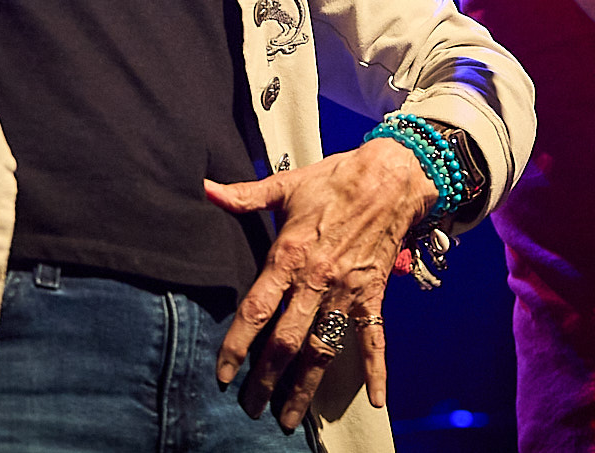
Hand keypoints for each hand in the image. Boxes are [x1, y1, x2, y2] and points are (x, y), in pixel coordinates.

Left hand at [206, 138, 436, 428]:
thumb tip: (204, 188)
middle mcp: (316, 281)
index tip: (223, 374)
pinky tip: (377, 400)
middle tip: (250, 408)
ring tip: (288, 418)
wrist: (390, 177)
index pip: (257, 309)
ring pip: (323, 349)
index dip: (237, 344)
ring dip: (305, 386)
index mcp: (289, 256)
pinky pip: (375, 338)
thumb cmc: (334, 180)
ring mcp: (346, 292)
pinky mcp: (372, 295)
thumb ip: (244, 195)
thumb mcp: (285, 185)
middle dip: (266, 378)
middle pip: (286, 341)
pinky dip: (377, 369)